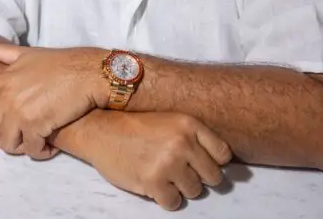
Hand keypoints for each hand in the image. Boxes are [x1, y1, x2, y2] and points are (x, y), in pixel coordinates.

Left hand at [0, 39, 105, 158]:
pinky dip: (41, 152)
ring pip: (8, 145)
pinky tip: (50, 146)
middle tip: (23, 137)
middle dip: (5, 138)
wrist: (88, 72)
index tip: (5, 123)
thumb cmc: (60, 63)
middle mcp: (5, 97)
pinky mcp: (36, 125)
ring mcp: (19, 112)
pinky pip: (31, 150)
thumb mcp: (27, 54)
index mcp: (0, 81)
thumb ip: (1, 52)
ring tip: (36, 142)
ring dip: (22, 148)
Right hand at [61, 111, 231, 210]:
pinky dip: (165, 198)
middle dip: (198, 177)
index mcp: (188, 124)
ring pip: (195, 191)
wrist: (98, 130)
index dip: (213, 161)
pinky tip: (154, 184)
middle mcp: (182, 142)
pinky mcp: (153, 182)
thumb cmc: (133, 127)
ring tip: (162, 174)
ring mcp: (168, 163)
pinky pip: (174, 202)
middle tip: (179, 171)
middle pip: (213, 176)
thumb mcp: (168, 120)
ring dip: (180, 188)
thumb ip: (193, 136)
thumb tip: (218, 163)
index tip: (201, 163)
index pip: (223, 154)